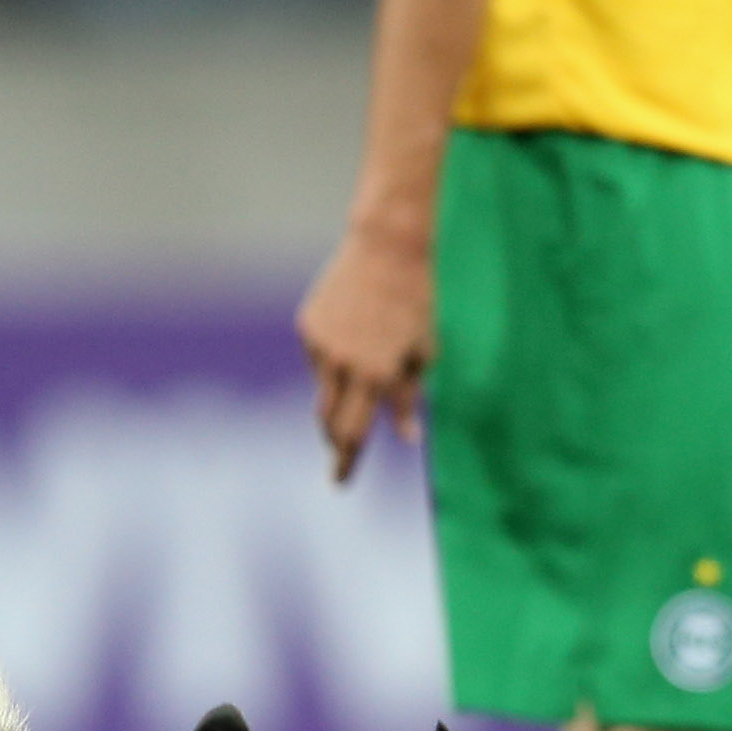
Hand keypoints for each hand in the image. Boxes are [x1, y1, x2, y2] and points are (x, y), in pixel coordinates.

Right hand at [297, 219, 434, 483]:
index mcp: (376, 376)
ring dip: (341, 395)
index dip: (346, 464)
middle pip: (329, 422)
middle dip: (337, 441)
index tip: (339, 484)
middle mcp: (342, 364)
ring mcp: (319, 344)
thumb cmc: (419, 301)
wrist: (388, 247)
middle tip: (344, 453)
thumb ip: (409, 398)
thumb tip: (406, 437)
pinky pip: (319, 358)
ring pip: (323, 390)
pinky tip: (356, 330)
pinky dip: (335, 360)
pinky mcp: (307, 325)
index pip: (354, 435)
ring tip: (369, 363)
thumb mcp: (425, 354)